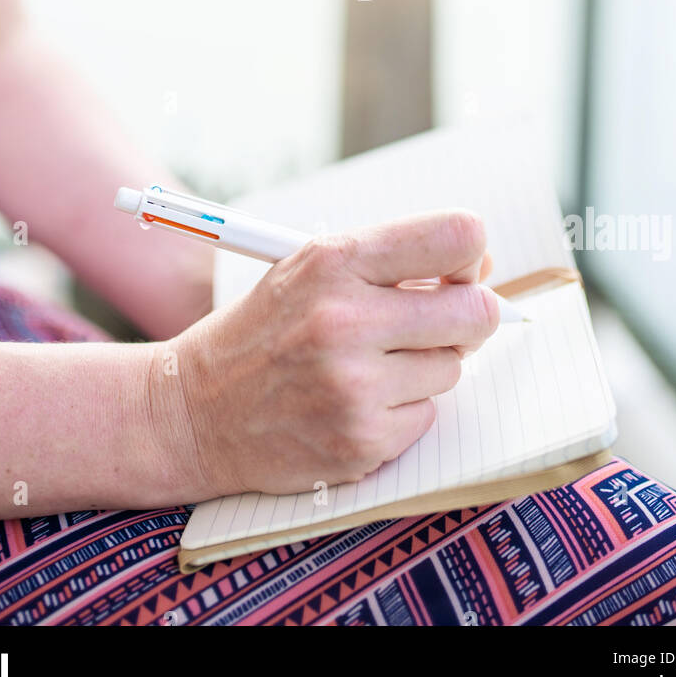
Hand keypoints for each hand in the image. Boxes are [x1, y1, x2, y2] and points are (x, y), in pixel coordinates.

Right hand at [150, 211, 498, 499]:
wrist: (195, 411)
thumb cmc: (264, 332)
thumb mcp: (309, 270)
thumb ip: (391, 262)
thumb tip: (480, 266)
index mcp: (334, 260)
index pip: (456, 236)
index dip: (470, 254)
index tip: (459, 270)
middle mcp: (345, 319)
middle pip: (475, 312)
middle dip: (470, 317)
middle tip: (441, 323)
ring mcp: (354, 385)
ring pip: (452, 367)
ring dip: (425, 367)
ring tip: (370, 365)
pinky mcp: (361, 440)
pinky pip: (427, 416)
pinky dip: (401, 410)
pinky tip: (356, 403)